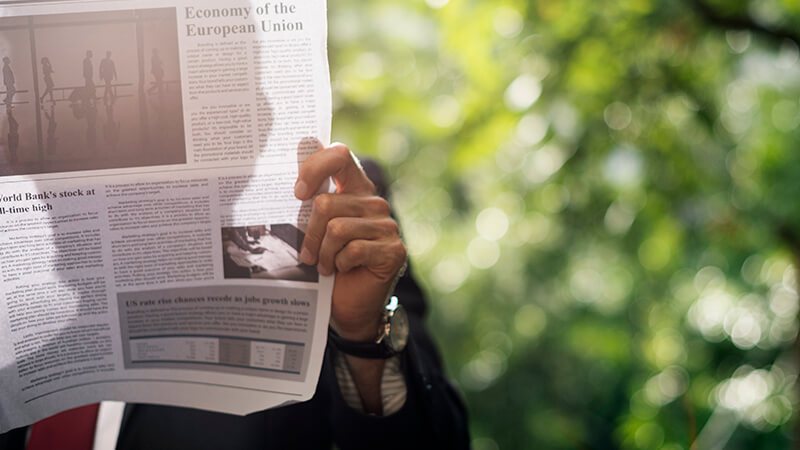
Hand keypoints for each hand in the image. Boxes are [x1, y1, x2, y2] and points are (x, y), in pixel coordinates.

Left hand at [294, 142, 406, 342]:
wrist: (349, 305)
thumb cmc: (328, 263)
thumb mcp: (316, 228)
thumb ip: (310, 200)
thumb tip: (295, 167)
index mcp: (355, 188)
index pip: (339, 155)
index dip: (314, 167)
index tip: (297, 193)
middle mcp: (374, 202)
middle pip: (327, 203)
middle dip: (309, 233)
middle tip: (306, 253)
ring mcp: (387, 226)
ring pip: (337, 229)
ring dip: (323, 253)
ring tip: (324, 265)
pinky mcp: (393, 250)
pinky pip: (353, 249)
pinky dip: (340, 263)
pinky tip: (341, 270)